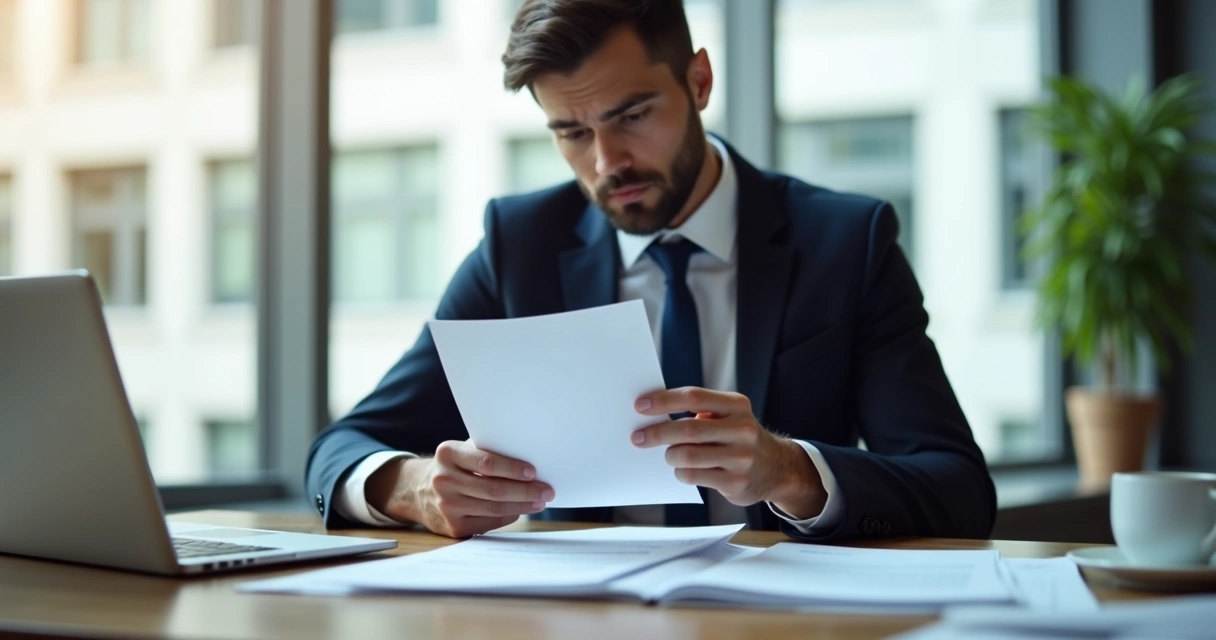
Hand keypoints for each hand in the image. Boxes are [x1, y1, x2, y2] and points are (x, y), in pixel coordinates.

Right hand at [366, 439, 554, 537]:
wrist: (416, 491)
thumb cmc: (453, 466)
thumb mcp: (462, 451)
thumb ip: (487, 451)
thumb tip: (529, 457)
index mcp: (448, 453)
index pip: (487, 462)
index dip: (513, 468)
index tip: (534, 471)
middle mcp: (443, 479)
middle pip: (494, 489)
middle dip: (526, 491)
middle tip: (547, 491)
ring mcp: (446, 505)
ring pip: (494, 508)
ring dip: (522, 505)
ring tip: (539, 501)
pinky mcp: (452, 527)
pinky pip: (488, 522)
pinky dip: (508, 516)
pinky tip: (519, 510)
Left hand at [631, 387, 827, 519]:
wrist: (777, 468)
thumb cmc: (739, 437)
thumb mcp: (728, 415)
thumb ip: (699, 410)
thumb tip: (655, 413)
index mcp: (737, 406)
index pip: (694, 397)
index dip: (664, 401)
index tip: (640, 406)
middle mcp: (742, 429)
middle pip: (687, 429)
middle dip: (657, 433)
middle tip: (638, 437)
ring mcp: (741, 458)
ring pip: (687, 455)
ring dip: (670, 455)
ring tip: (669, 455)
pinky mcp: (735, 482)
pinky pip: (693, 476)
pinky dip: (681, 472)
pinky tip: (683, 469)